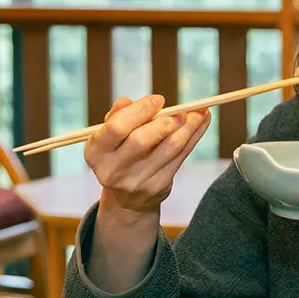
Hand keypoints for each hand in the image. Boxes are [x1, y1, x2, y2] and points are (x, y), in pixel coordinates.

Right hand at [85, 95, 210, 217]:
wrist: (127, 198)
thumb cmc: (120, 153)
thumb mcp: (111, 135)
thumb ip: (118, 115)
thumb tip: (129, 101)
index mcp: (96, 152)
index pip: (117, 127)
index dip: (139, 110)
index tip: (158, 100)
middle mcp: (112, 170)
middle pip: (141, 140)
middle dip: (164, 121)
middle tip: (180, 110)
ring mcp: (136, 181)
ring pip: (169, 148)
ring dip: (189, 126)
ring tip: (199, 111)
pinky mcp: (158, 187)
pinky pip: (181, 156)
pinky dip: (195, 136)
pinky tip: (202, 121)